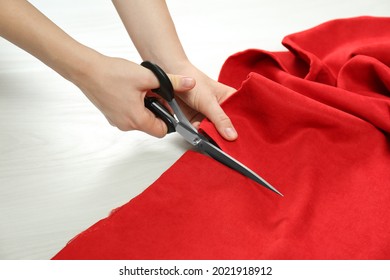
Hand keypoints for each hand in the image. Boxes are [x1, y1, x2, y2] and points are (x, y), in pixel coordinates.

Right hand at [73, 53, 194, 137]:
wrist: (86, 70)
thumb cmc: (111, 74)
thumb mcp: (147, 76)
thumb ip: (172, 82)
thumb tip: (188, 83)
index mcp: (136, 120)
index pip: (161, 131)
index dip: (169, 119)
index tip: (169, 106)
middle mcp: (126, 125)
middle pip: (151, 125)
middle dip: (156, 109)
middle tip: (154, 93)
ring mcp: (117, 121)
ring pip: (140, 119)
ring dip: (145, 106)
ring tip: (141, 89)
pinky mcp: (111, 114)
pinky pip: (129, 114)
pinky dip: (134, 104)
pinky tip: (131, 90)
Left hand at [167, 63, 237, 140]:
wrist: (173, 80)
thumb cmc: (194, 82)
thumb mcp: (209, 102)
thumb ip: (220, 119)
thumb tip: (232, 136)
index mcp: (230, 99)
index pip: (240, 118)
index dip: (240, 130)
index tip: (239, 141)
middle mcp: (222, 108)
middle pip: (227, 128)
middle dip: (224, 135)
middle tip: (224, 143)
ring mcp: (209, 116)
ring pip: (214, 132)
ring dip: (211, 136)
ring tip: (210, 136)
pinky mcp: (198, 120)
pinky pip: (202, 132)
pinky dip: (200, 134)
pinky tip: (199, 133)